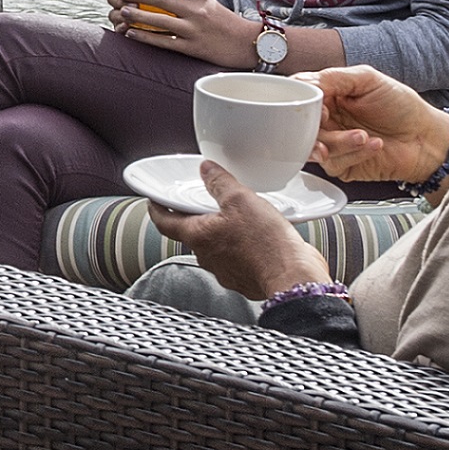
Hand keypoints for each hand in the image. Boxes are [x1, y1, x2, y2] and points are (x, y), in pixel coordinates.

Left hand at [106, 0, 264, 66]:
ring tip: (121, 11)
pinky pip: (164, 42)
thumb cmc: (228, 24)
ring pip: (160, 21)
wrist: (250, 45)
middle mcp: (196, 11)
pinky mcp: (192, 48)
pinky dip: (146, 38)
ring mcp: (194, 30)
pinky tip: (131, 34)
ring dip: (137, 16)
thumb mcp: (210, 4)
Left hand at [146, 162, 333, 298]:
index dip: (157, 208)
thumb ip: (220, 183)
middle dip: (196, 217)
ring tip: (237, 216)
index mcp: (198, 236)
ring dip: (220, 231)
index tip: (154, 200)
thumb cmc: (265, 243)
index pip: (165, 222)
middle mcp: (207, 257)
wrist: (293, 278)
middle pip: (192, 233)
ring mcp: (226, 271)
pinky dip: (241, 246)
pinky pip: (236, 259)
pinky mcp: (245, 279)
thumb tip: (207, 170)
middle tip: (203, 201)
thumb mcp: (240, 200)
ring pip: (215, 246)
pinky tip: (256, 236)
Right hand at [308, 64, 448, 185]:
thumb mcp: (368, 79)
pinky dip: (353, 154)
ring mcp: (332, 143)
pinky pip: (333, 164)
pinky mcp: (341, 165)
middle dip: (315, 127)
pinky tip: (373, 145)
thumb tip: (304, 85)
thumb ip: (334, 78)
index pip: (298, 97)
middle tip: (329, 120)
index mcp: (328, 95)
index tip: (319, 106)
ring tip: (362, 135)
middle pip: (299, 126)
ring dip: (339, 142)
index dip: (301, 103)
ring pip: (314, 147)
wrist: (426, 138)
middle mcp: (326, 120)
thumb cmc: (402, 106)